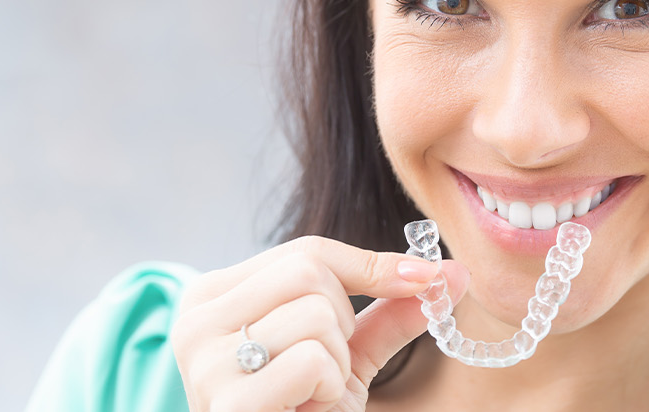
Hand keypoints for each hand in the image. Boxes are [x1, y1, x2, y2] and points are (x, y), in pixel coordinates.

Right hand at [172, 236, 468, 411]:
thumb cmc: (304, 411)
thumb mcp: (344, 355)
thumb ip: (388, 313)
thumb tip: (453, 272)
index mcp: (213, 297)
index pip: (306, 252)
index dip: (370, 267)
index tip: (421, 281)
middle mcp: (195, 321)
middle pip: (310, 274)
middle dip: (341, 323)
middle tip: (323, 370)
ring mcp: (204, 363)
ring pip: (315, 316)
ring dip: (335, 364)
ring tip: (308, 395)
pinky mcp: (228, 403)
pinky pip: (311, 362)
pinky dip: (327, 390)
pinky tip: (304, 410)